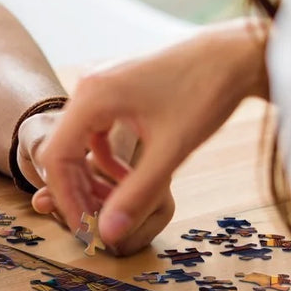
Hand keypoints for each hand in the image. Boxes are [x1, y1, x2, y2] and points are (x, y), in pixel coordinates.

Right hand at [29, 22, 268, 253]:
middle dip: (78, 190)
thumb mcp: (171, 151)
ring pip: (78, 141)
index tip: (85, 229)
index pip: (56, 157)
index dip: (66, 197)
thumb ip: (136, 194)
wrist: (234, 55)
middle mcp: (87, 87)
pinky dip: (104, 157)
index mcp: (91, 97)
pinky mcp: (115, 89)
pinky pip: (95, 130)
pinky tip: (127, 176)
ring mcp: (99, 85)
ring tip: (112, 205)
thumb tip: (108, 235)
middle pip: (63, 149)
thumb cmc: (206, 94)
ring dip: (91, 176)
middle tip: (98, 224)